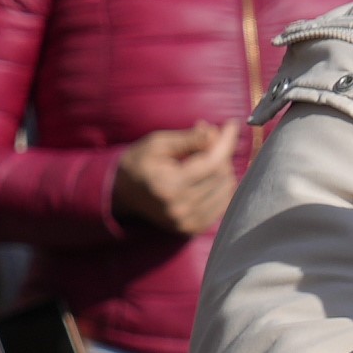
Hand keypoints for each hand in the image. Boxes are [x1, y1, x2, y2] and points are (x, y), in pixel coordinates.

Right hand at [114, 121, 241, 238]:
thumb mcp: (157, 144)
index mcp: (168, 186)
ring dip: (223, 172)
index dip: (225, 142)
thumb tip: (215, 132)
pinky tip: (209, 179)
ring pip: (226, 190)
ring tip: (207, 161)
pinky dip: (221, 189)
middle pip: (221, 176)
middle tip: (210, 142)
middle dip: (221, 154)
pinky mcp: (191, 228)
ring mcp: (186, 221)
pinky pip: (222, 206)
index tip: (231, 124)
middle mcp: (179, 207)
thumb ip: (188, 139)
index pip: (212, 163)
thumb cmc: (139, 163)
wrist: (121, 193)